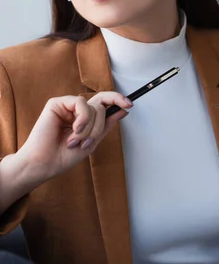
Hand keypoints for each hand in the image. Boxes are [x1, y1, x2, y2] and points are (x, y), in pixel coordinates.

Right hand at [15, 92, 132, 184]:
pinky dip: (82, 119)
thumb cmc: (63, 156)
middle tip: (90, 141)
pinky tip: (74, 129)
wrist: (44, 164)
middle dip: (99, 126)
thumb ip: (105, 125)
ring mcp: (67, 106)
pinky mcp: (57, 103)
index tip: (130, 105)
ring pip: (93, 107)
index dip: (118, 100)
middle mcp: (77, 110)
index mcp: (86, 118)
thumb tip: (123, 110)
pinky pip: (80, 103)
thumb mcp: (92, 142)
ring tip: (75, 141)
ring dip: (89, 128)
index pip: (104, 103)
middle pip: (101, 106)